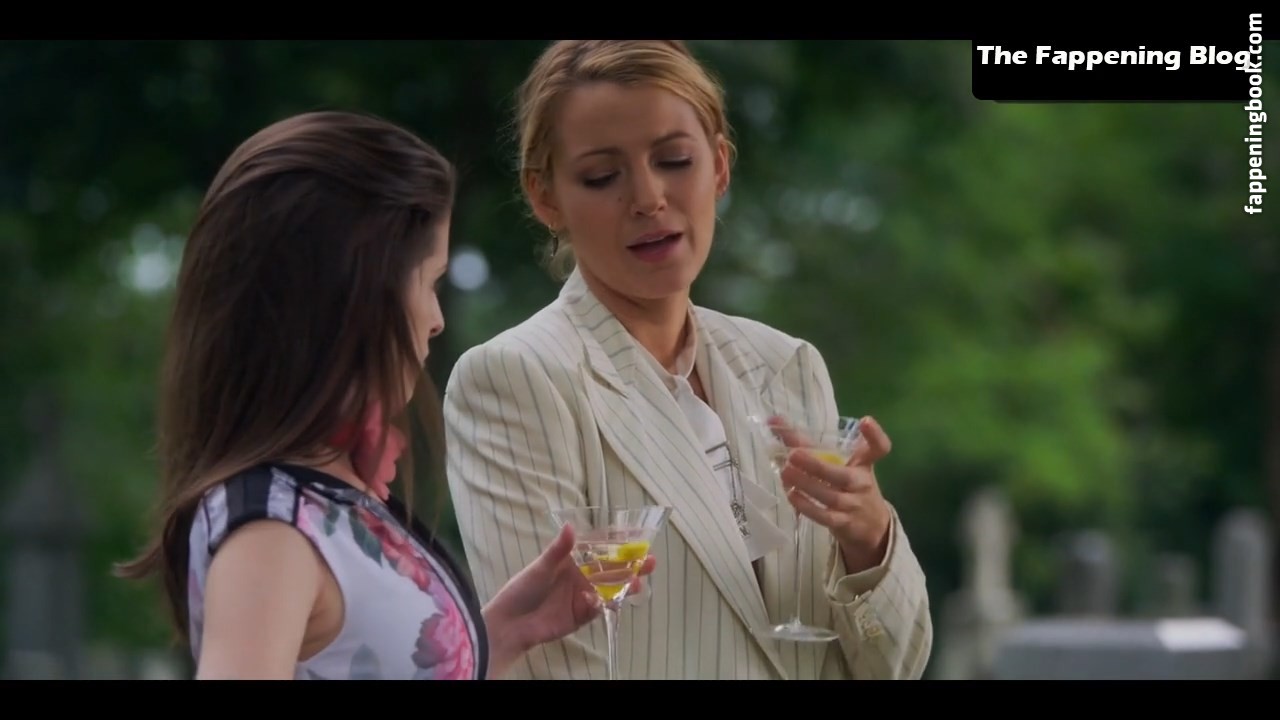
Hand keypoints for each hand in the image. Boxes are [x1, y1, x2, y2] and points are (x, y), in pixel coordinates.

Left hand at [481, 523, 656, 676]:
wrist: (510, 623)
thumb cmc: (523, 589)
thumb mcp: (540, 566)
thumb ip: (559, 550)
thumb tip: (571, 526)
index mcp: (574, 561)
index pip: (602, 550)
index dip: (620, 545)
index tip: (639, 538)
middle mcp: (582, 578)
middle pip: (613, 571)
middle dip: (632, 567)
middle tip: (651, 561)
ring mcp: (584, 597)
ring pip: (611, 590)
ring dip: (626, 587)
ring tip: (640, 583)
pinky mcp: (582, 616)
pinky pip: (598, 609)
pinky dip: (602, 605)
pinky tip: (600, 601)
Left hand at [775, 415, 893, 573]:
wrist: (871, 526)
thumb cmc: (848, 486)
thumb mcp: (837, 463)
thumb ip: (806, 443)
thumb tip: (773, 420)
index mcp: (864, 463)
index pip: (878, 448)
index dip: (875, 435)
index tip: (865, 421)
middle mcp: (861, 483)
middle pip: (842, 475)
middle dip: (816, 465)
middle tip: (793, 454)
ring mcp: (853, 505)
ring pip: (829, 496)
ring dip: (806, 484)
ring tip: (785, 472)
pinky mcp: (844, 523)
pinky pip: (824, 516)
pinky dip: (807, 506)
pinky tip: (791, 495)